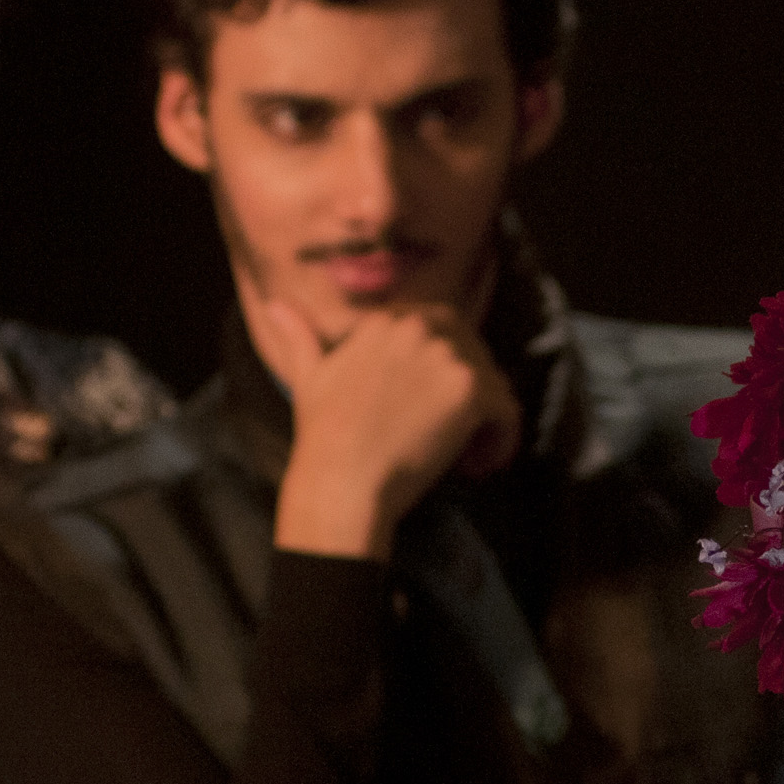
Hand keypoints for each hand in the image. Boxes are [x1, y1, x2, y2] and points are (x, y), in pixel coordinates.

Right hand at [253, 298, 519, 559]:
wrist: (341, 478)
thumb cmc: (323, 437)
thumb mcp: (308, 376)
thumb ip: (300, 338)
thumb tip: (275, 306)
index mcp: (386, 320)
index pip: (440, 329)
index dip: (442, 370)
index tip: (430, 407)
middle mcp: (419, 327)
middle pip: (473, 351)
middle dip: (471, 391)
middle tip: (456, 434)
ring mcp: (447, 356)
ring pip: (493, 382)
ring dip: (487, 419)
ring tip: (466, 455)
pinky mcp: (471, 390)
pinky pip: (508, 410)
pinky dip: (503, 440)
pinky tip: (481, 464)